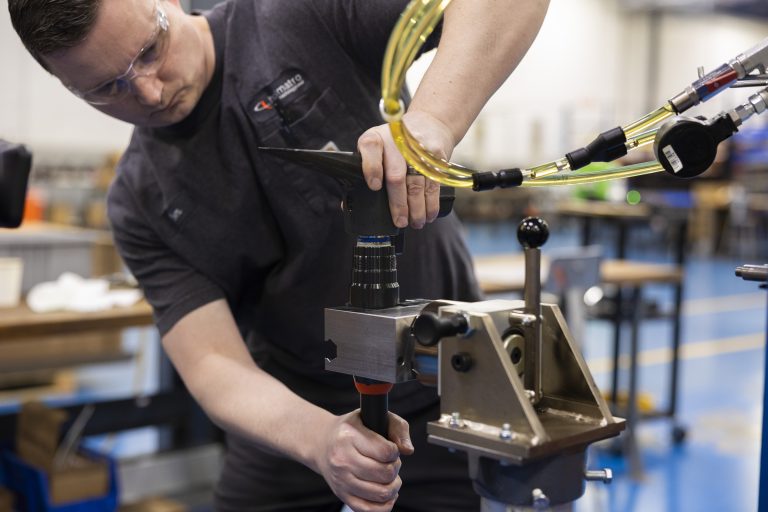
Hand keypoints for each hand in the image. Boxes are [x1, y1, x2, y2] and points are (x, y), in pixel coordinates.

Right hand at [314, 411, 414, 511]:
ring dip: (393, 486)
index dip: (395, 451)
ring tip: (389, 476)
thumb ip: (397, 427)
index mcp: (349, 436)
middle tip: (390, 462)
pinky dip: (384, 505)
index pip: (385, 451)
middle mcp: (342, 460)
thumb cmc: (352, 429)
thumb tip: (407, 450)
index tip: (390, 449)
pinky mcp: (342, 495)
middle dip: (395, 467)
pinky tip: (386, 492)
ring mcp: (341, 480)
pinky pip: (369, 510)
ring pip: (381, 493)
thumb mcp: (373, 415)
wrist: (322, 443)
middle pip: (385, 473)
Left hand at [357, 110, 454, 228]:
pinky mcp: (435, 156)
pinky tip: (429, 214)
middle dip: (398, 203)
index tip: (374, 186)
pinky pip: (434, 183)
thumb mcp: (377, 146)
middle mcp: (396, 142)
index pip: (370, 149)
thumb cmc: (396, 142)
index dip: (371, 168)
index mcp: (375, 138)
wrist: (428, 122)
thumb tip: (349, 205)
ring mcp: (418, 149)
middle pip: (397, 175)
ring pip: (418, 183)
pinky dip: (432, 202)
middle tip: (400, 221)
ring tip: (416, 223)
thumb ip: (365, 170)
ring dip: (418, 208)